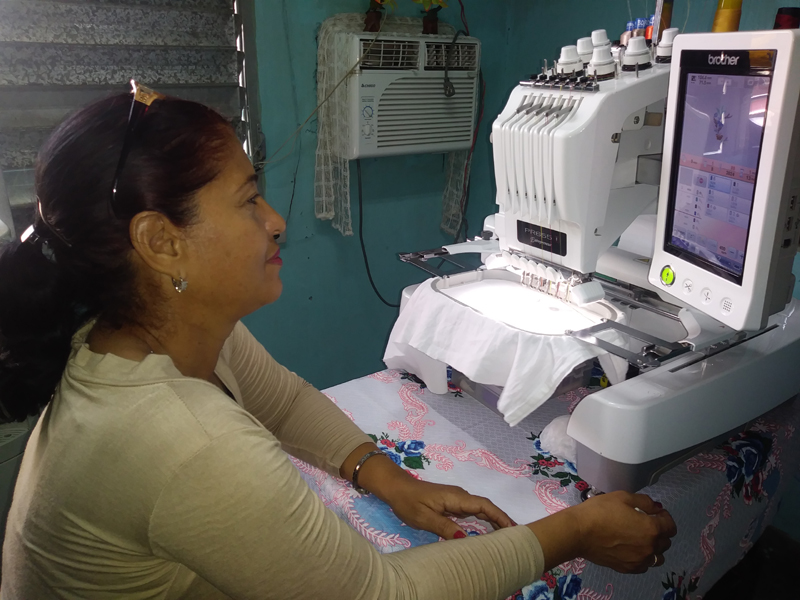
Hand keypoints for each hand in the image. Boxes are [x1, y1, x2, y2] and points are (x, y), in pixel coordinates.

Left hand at [340, 442, 514, 538]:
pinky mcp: (451, 504)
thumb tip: (465, 538)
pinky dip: (482, 520)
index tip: (513, 528)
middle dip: (501, 519)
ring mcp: (455, 499)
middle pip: (486, 507)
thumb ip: (445, 527)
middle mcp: (459, 496)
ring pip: (479, 509)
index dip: (500, 516)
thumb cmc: (408, 502)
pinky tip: (486, 531)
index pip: (484, 506)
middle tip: (515, 536)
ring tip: (505, 535)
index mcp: (456, 497)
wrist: (396, 488)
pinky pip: (471, 512)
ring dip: (493, 520)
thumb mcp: (424, 518)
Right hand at [572, 491, 676, 572]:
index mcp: (651, 528)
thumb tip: (655, 508)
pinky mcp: (628, 568)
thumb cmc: (600, 510)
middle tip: (645, 523)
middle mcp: (650, 547)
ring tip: (640, 539)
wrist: (579, 532)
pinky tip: (632, 550)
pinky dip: (643, 558)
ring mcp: (639, 561)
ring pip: (658, 557)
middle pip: (666, 542)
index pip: (670, 526)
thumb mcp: (623, 497)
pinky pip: (645, 566)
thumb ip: (644, 501)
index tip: (655, 513)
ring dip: (654, 547)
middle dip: (660, 531)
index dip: (665, 517)